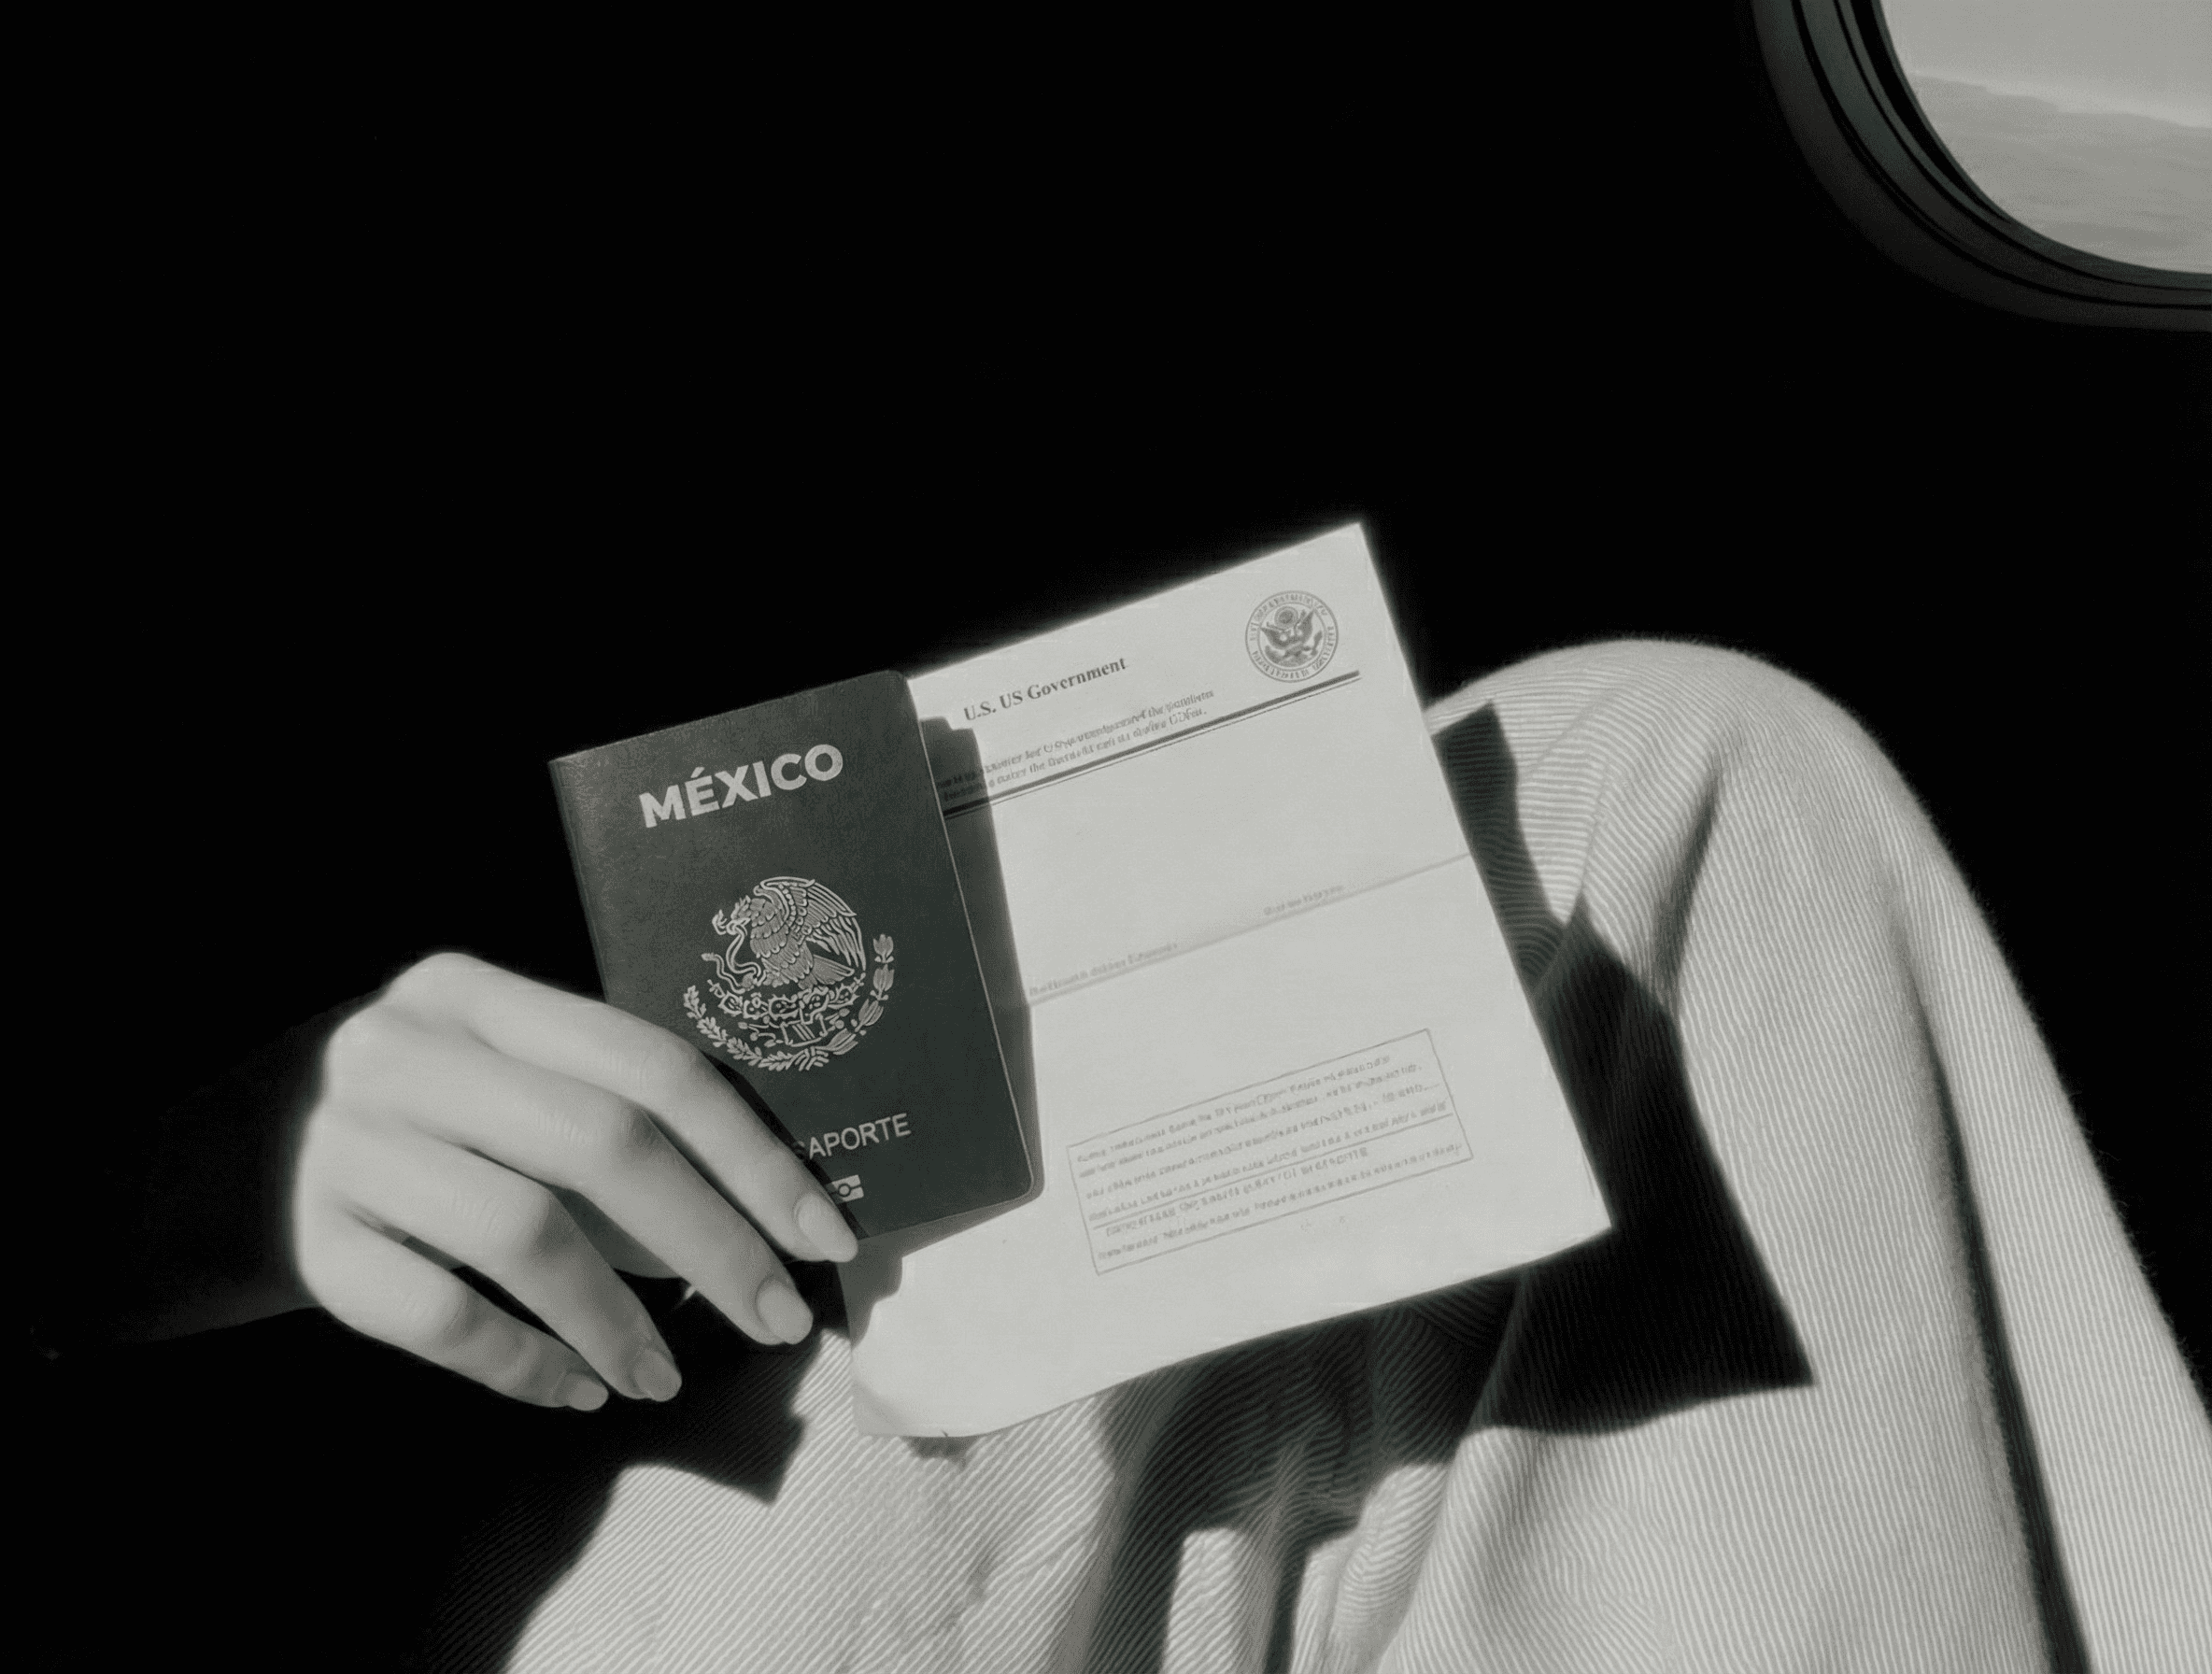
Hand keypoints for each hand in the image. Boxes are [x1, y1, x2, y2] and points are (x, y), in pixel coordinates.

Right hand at [292, 953, 857, 1409]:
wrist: (244, 1155)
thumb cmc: (440, 1115)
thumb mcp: (513, 1076)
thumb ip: (622, 1114)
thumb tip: (779, 1219)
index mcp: (478, 990)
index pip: (649, 1065)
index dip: (752, 1155)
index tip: (823, 1238)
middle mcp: (405, 1050)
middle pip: (599, 1144)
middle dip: (711, 1244)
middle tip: (776, 1321)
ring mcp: (347, 1145)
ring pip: (524, 1235)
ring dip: (620, 1319)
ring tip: (666, 1376)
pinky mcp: (314, 1245)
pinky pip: (443, 1317)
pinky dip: (525, 1363)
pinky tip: (578, 1387)